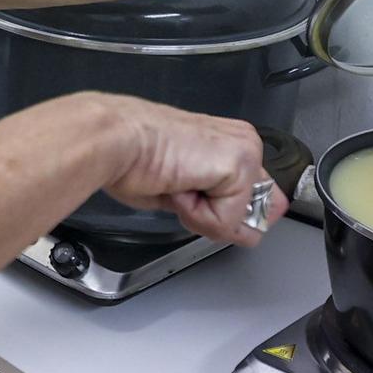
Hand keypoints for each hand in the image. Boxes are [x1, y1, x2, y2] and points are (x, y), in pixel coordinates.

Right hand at [91, 96, 288, 247]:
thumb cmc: (132, 158)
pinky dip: (196, 215)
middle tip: (182, 189)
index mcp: (230, 143)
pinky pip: (225, 221)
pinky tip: (178, 185)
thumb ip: (216, 204)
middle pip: (258, 213)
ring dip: (203, 215)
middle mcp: (244, 143)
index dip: (228, 215)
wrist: (115, 141)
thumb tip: (247, 231)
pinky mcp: (239, 165)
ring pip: (240, 219)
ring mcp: (246, 152)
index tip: (193, 197)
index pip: (257, 197)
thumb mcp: (185, 191)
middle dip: (219, 219)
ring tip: (176, 184)